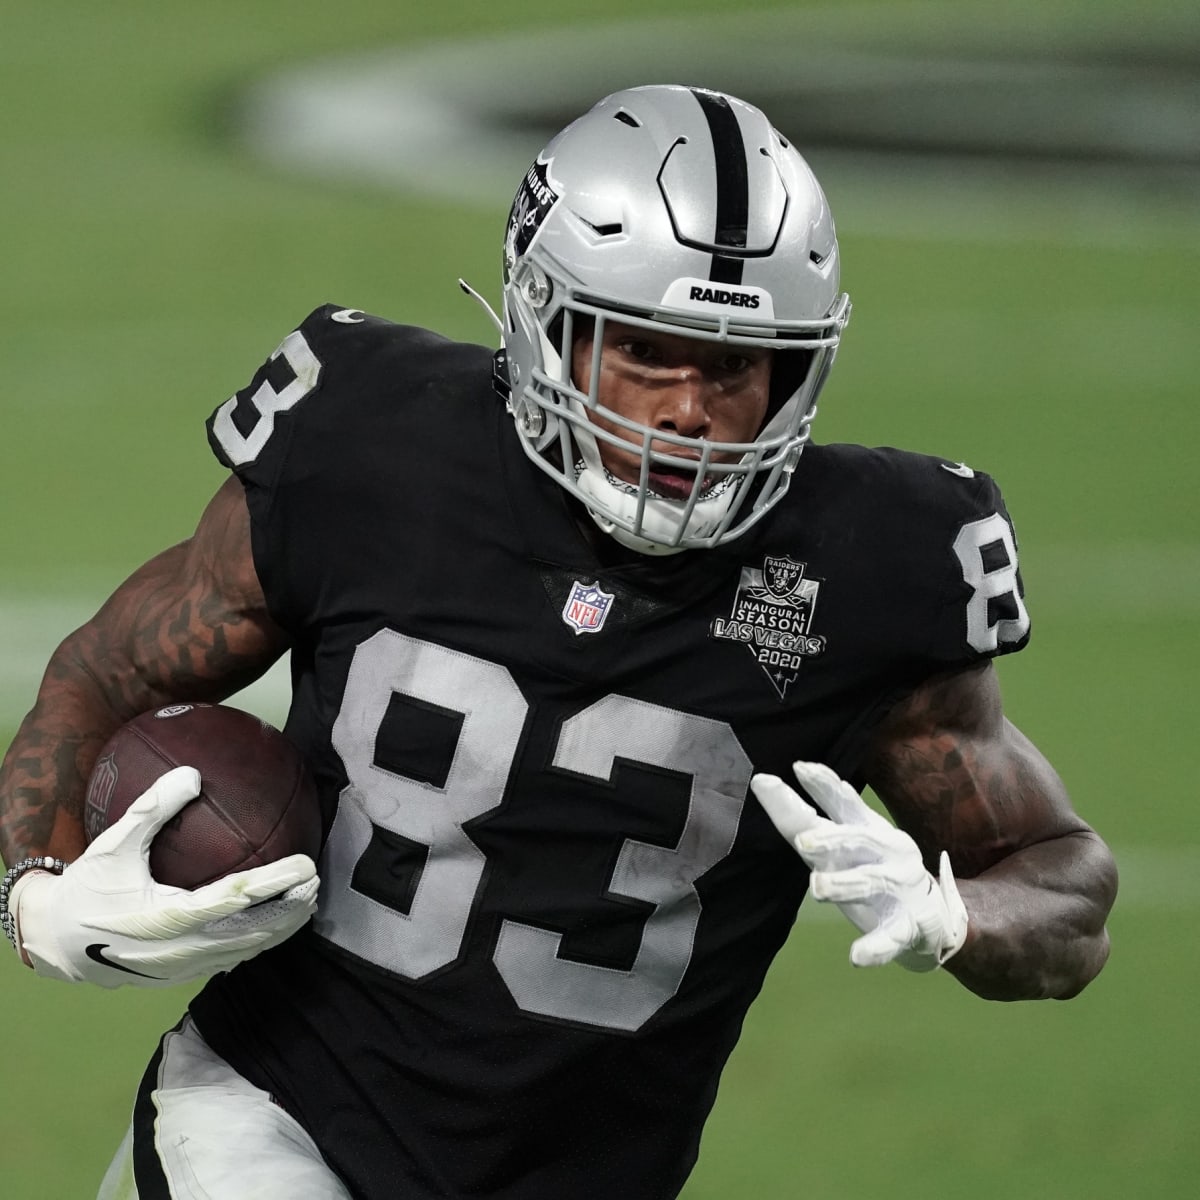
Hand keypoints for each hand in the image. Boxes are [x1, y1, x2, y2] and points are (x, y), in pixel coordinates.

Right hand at [11, 766, 318, 986]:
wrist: (55, 942)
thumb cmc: (87, 888)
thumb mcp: (113, 845)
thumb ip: (152, 809)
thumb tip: (193, 774)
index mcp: (169, 918)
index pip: (239, 898)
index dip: (277, 883)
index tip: (306, 863)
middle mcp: (181, 949)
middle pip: (253, 931)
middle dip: (291, 908)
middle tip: (317, 882)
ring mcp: (182, 968)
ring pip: (245, 951)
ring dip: (281, 928)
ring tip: (307, 903)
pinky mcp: (179, 977)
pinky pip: (228, 960)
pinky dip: (257, 943)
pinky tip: (274, 925)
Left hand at [751, 761, 967, 970]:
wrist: (934, 918)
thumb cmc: (875, 869)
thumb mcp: (848, 838)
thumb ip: (812, 810)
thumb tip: (772, 775)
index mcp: (868, 829)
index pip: (842, 803)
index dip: (823, 785)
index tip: (799, 767)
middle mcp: (886, 852)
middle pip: (857, 840)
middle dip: (831, 839)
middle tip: (803, 841)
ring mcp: (899, 888)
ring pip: (870, 883)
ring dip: (844, 885)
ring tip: (817, 887)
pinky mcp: (908, 926)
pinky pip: (891, 937)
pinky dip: (875, 948)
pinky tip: (856, 957)